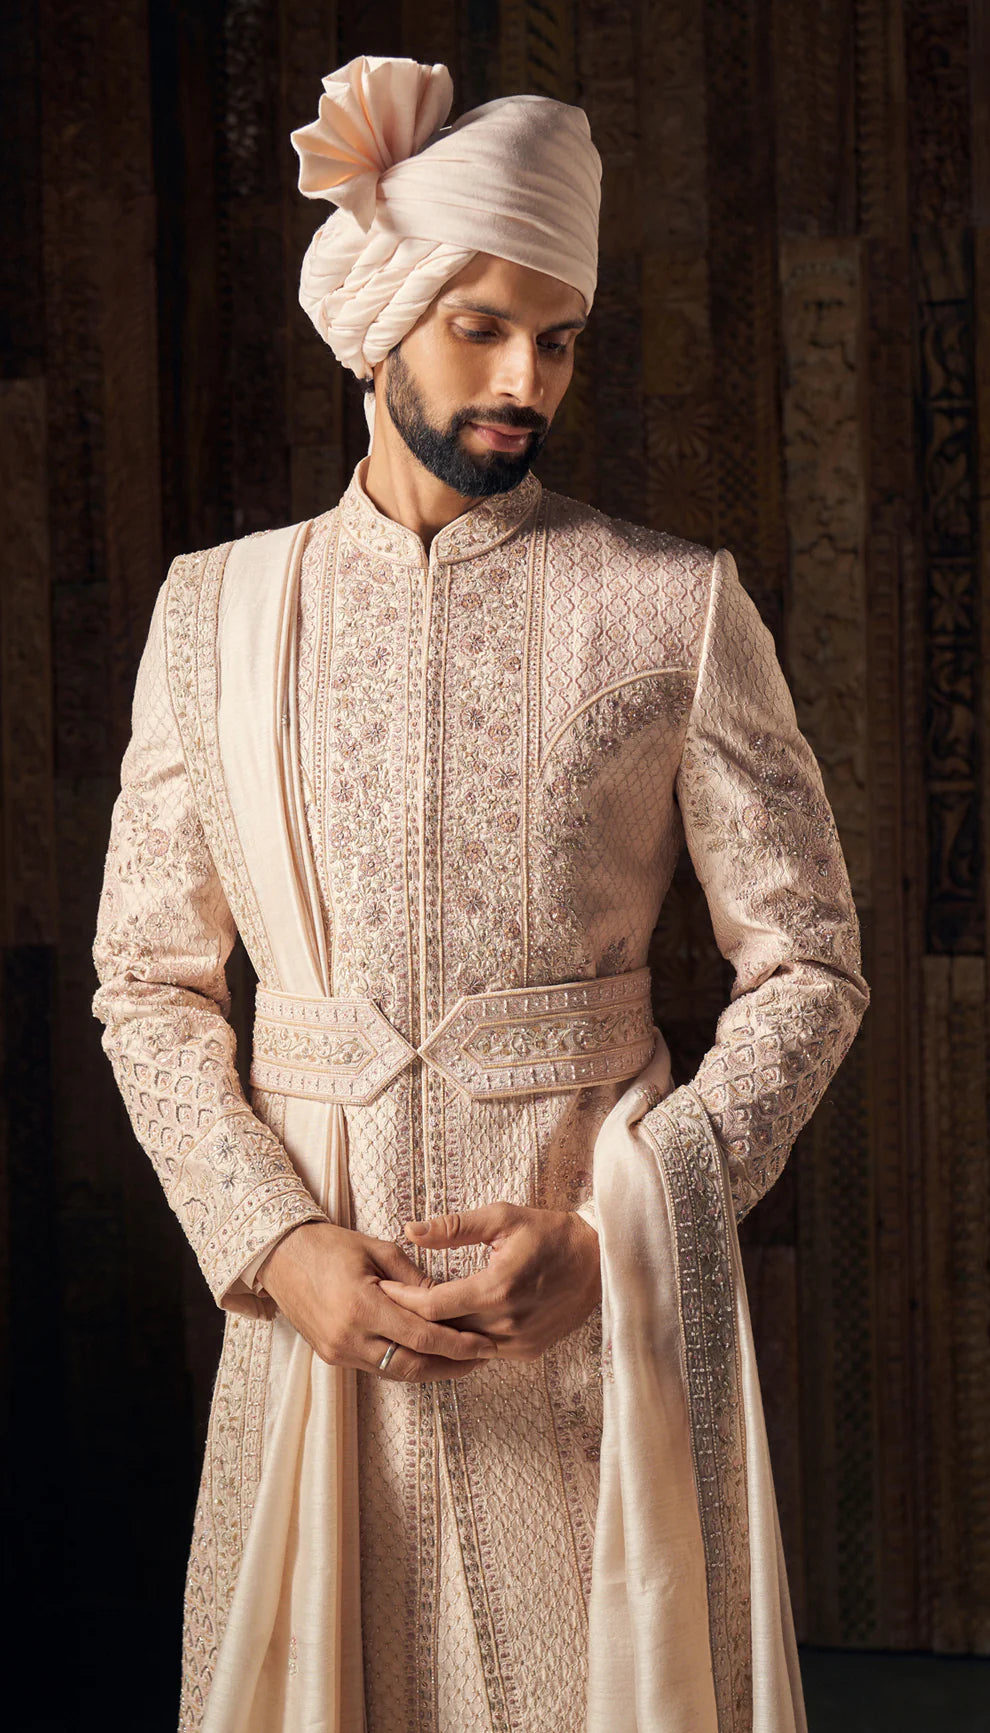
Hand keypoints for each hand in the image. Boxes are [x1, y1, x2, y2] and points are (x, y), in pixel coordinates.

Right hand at [256, 1220, 498, 1381]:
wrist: (280, 1256)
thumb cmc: (330, 1245)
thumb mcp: (378, 1250)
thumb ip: (415, 1279)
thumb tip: (448, 1299)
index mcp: (362, 1306)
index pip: (421, 1336)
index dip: (458, 1345)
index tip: (484, 1345)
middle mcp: (349, 1337)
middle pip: (413, 1366)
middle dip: (452, 1366)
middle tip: (481, 1358)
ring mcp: (338, 1351)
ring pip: (396, 1372)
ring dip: (431, 1369)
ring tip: (461, 1359)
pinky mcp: (332, 1356)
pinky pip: (378, 1368)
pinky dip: (405, 1363)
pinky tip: (427, 1355)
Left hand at [378, 1203, 601, 1362]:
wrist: (597, 1261)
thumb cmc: (547, 1233)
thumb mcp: (502, 1217)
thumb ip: (454, 1226)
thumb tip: (410, 1231)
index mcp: (497, 1288)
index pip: (434, 1305)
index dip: (403, 1298)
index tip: (381, 1287)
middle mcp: (507, 1322)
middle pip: (443, 1330)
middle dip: (413, 1316)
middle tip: (387, 1301)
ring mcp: (519, 1342)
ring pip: (462, 1346)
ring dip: (438, 1332)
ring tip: (411, 1314)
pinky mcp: (528, 1351)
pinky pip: (484, 1351)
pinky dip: (464, 1339)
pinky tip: (448, 1324)